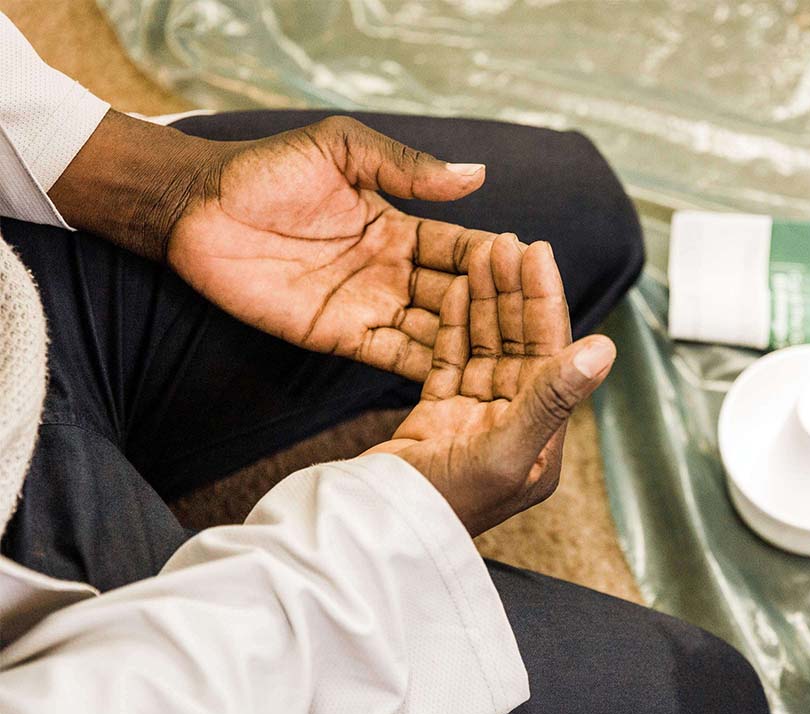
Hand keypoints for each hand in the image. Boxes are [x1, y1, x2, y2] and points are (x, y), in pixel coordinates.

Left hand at [51, 111, 495, 379]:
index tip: (533, 269)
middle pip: (458, 296)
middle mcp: (393, 270)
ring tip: (512, 367)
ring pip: (434, 331)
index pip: (462, 248)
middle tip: (537, 333)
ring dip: (470, 347)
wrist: (192, 211)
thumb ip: (406, 168)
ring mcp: (368, 307)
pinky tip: (463, 386)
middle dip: (494, 312)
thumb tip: (478, 175)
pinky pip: (392, 356)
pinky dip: (427, 370)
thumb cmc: (263, 172)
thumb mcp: (341, 151)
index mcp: (400, 225)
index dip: (495, 260)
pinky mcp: (339, 338)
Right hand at [362, 235, 615, 533]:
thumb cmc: (445, 508)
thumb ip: (553, 398)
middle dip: (515, 291)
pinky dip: (456, 325)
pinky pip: (452, 360)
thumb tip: (604, 348)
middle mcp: (514, 426)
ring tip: (484, 251)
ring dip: (487, 300)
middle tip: (508, 241)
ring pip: (487, 346)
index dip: (544, 301)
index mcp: (542, 440)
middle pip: (520, 343)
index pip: (550, 354)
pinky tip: (459, 288)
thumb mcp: (507, 452)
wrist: (374, 533)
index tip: (538, 253)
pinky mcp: (438, 416)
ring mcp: (474, 420)